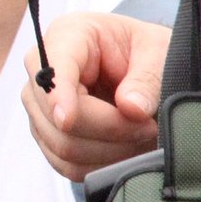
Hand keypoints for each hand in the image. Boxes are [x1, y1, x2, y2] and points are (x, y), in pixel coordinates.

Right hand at [21, 12, 173, 181]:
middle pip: (58, 118)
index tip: (68, 120)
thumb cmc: (147, 51)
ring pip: (62, 146)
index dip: (57, 97)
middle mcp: (42, 71)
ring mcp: (40, 106)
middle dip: (108, 130)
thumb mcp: (159, 53)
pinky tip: (125, 151)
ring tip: (142, 138)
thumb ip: (147, 79)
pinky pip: (67, 164)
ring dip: (108, 152)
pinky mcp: (48, 135)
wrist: (144, 66)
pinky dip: (99, 165)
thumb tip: (131, 108)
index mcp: (68, 36)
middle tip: (149, 127)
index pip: (51, 71)